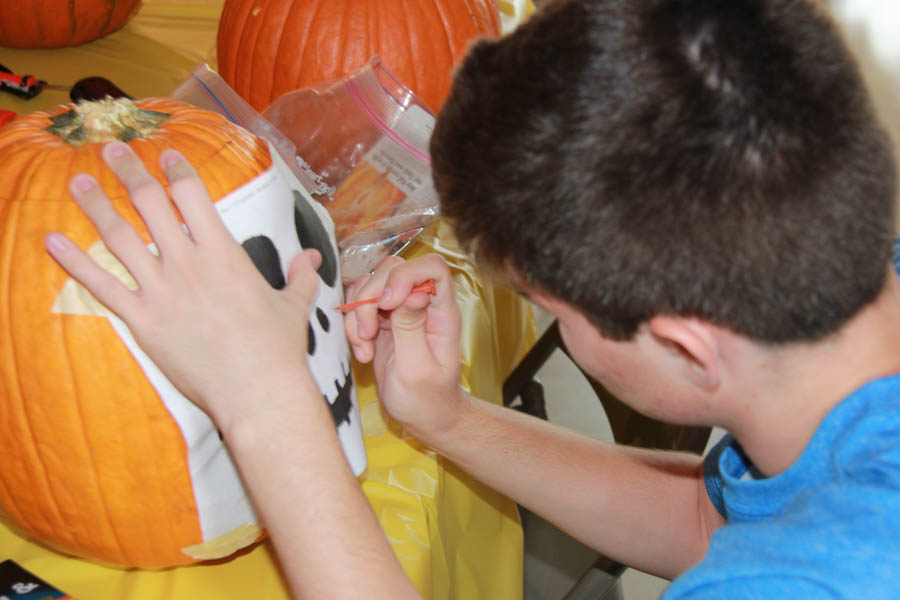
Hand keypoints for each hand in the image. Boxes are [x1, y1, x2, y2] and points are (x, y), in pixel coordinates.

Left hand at [44, 141, 320, 431]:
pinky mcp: (142, 320)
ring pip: (119, 237)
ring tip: (77, 183)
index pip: (193, 195)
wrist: (258, 391)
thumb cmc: (279, 348)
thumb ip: (300, 276)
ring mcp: (161, 291)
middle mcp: (187, 263)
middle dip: (129, 171)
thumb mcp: (294, 305)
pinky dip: (74, 262)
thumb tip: (311, 257)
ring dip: (95, 205)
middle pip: (149, 203)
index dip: (178, 169)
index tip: (167, 155)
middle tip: (113, 149)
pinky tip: (52, 241)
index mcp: (224, 253)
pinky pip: (101, 286)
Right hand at [344, 254, 464, 438]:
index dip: (406, 275)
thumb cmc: (427, 400)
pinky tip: (362, 351)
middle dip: (371, 298)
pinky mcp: (383, 321)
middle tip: (368, 336)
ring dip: (359, 314)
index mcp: (442, 313)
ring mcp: (402, 310)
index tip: (388, 303)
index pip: (432, 268)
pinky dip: (353, 325)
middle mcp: (423, 305)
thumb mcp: (417, 370)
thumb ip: (412, 328)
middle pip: (393, 270)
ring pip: (372, 284)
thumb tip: (413, 292)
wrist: (424, 417)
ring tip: (364, 347)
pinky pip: (360, 304)